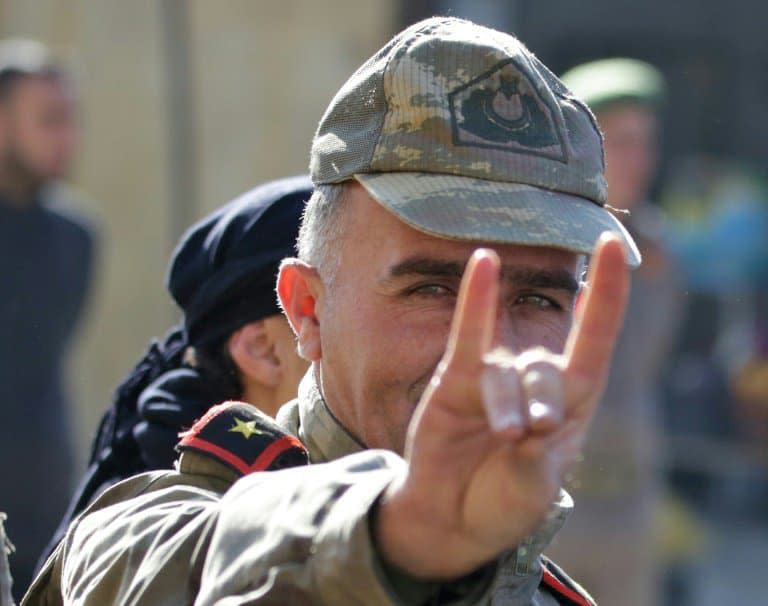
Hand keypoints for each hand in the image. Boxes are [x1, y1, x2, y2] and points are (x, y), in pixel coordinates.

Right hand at [375, 233, 629, 577]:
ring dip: (507, 403)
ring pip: (507, 373)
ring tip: (505, 437)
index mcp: (570, 405)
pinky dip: (476, 301)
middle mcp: (534, 384)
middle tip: (528, 435)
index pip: (595, 339)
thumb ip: (533, 459)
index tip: (613, 245)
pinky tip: (484, 264)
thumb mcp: (532, 489)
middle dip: (543, 398)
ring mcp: (494, 379)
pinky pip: (468, 336)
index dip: (608, 294)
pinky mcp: (456, 380)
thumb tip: (525, 425)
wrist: (453, 519)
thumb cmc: (502, 502)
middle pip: (548, 367)